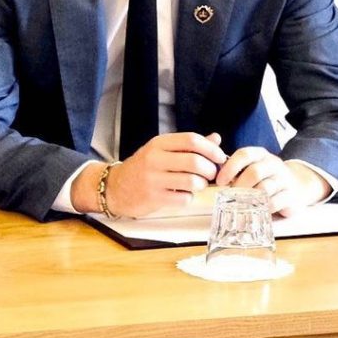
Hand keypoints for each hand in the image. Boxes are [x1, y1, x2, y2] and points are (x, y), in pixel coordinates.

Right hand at [104, 132, 226, 217]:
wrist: (116, 187)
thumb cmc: (143, 167)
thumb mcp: (162, 150)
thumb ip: (188, 145)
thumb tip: (216, 139)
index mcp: (158, 143)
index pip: (191, 140)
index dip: (211, 149)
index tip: (220, 157)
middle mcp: (154, 158)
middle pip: (194, 161)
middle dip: (210, 169)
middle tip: (210, 174)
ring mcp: (153, 179)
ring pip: (192, 181)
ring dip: (201, 185)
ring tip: (197, 184)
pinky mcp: (154, 198)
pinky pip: (184, 199)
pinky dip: (189, 198)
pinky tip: (182, 194)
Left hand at [215, 148, 330, 215]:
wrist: (297, 184)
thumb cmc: (265, 176)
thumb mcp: (252, 166)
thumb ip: (235, 169)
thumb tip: (214, 177)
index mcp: (260, 154)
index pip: (244, 154)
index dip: (230, 167)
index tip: (219, 181)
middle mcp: (273, 164)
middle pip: (254, 172)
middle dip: (239, 185)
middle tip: (230, 195)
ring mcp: (284, 179)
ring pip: (265, 188)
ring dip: (250, 198)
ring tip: (241, 203)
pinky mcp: (291, 196)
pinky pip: (275, 202)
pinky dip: (263, 207)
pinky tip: (256, 209)